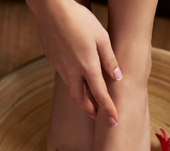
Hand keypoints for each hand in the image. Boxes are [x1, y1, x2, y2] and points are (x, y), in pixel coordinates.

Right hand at [27, 0, 120, 124]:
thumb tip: (117, 77)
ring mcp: (60, 66)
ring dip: (81, 98)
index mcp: (88, 67)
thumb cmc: (80, 19)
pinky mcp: (52, 59)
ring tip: (88, 101)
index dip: (109, 109)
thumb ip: (110, 60)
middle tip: (97, 116)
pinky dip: (72, 82)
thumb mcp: (102, 37)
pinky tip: (76, 76)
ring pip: (71, 89)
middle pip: (81, 99)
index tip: (114, 121)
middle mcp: (72, 71)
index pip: (101, 95)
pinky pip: (64, 75)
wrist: (51, 9)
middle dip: (90, 110)